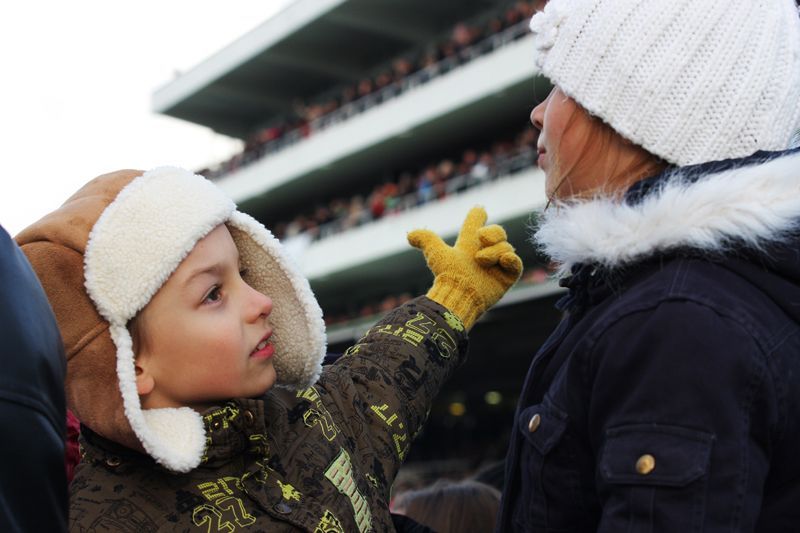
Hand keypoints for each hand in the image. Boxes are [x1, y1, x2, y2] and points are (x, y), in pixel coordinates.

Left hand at [408, 206, 522, 328]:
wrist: (458, 294)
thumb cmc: (447, 275)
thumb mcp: (436, 254)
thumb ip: (426, 239)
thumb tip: (409, 234)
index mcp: (469, 245)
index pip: (476, 224)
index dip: (478, 216)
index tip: (479, 210)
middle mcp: (484, 252)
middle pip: (497, 231)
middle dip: (492, 231)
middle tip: (481, 238)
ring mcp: (497, 265)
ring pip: (506, 247)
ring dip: (495, 251)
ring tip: (481, 260)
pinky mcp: (506, 277)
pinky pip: (516, 263)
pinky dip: (512, 260)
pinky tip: (504, 260)